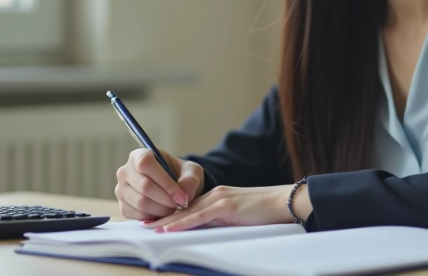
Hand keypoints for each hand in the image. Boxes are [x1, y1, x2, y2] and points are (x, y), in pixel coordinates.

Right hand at [115, 148, 203, 220]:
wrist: (172, 188)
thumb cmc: (180, 175)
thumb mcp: (191, 171)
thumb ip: (191, 179)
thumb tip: (184, 192)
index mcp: (139, 155)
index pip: (145, 164)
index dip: (165, 182)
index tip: (181, 195)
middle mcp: (125, 172)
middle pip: (144, 186)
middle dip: (166, 199)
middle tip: (180, 204)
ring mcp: (121, 190)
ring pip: (141, 203)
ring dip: (162, 210)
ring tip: (174, 208)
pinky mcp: (123, 207)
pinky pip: (138, 216)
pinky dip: (155, 218)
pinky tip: (164, 213)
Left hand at [144, 185, 292, 231]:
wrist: (284, 202)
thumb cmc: (266, 212)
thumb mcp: (239, 216)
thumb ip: (222, 220)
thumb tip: (207, 232)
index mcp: (218, 196)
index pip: (189, 206)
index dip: (171, 214)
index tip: (155, 221)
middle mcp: (216, 194)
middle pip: (183, 208)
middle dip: (163, 216)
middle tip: (143, 224)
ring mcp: (220, 199)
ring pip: (187, 212)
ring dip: (167, 221)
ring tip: (149, 228)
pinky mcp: (226, 206)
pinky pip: (198, 217)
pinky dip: (181, 224)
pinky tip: (168, 229)